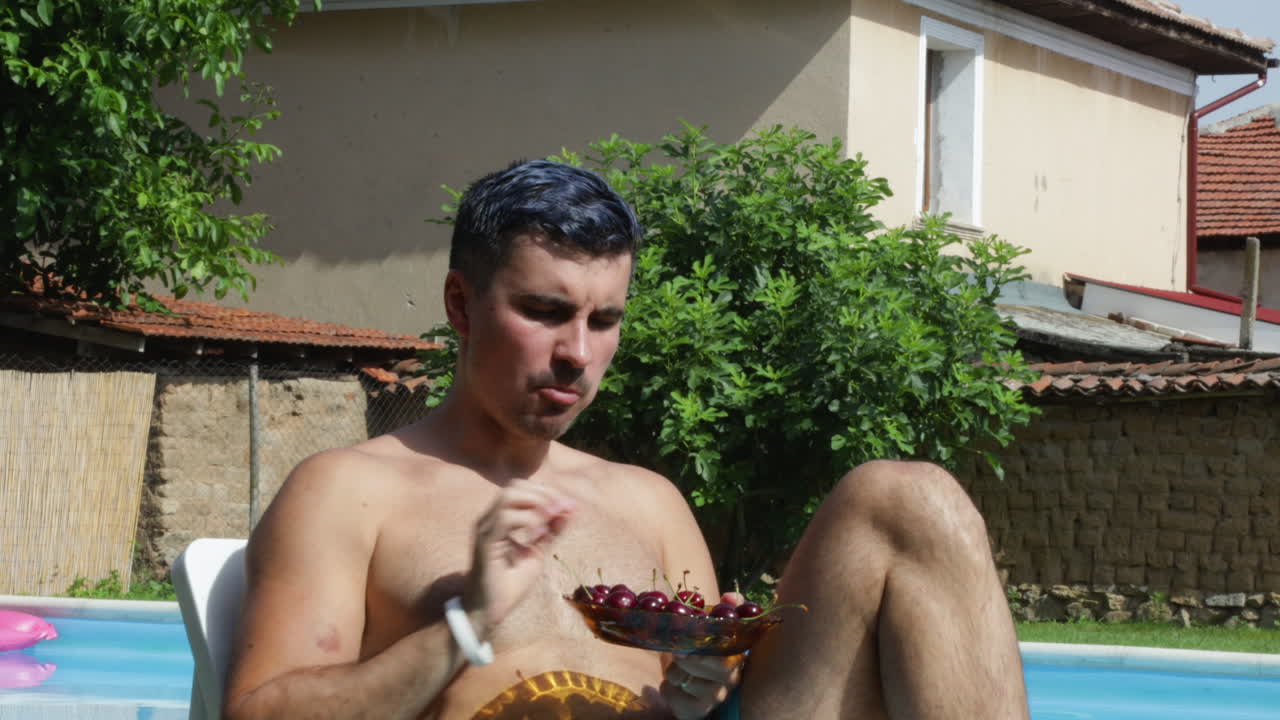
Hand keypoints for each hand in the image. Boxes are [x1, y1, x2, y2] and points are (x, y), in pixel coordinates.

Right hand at [463, 480, 575, 636]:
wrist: (488, 612)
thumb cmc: (508, 584)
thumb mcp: (537, 553)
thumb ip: (551, 532)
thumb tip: (570, 510)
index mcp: (500, 520)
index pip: (521, 489)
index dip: (546, 492)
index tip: (569, 506)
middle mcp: (489, 520)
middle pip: (514, 486)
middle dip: (543, 493)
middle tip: (561, 510)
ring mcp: (485, 529)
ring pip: (509, 496)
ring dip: (536, 503)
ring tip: (551, 518)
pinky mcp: (485, 543)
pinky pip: (506, 519)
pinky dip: (528, 521)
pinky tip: (537, 535)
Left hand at [661, 592, 745, 718]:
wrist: (689, 682)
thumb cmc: (702, 650)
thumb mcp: (711, 627)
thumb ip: (723, 610)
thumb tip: (731, 597)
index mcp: (736, 656)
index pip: (728, 654)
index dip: (707, 646)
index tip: (688, 638)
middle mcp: (731, 679)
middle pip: (712, 667)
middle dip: (687, 657)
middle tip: (676, 651)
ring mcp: (715, 698)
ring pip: (685, 680)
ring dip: (672, 671)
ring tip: (676, 669)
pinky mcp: (697, 712)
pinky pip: (672, 695)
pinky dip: (666, 688)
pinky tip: (674, 686)